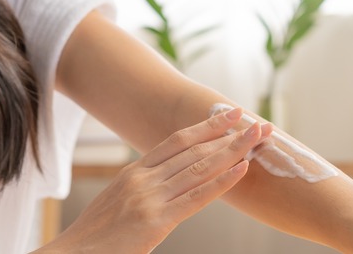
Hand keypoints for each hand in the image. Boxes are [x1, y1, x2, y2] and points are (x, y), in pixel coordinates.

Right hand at [40, 107, 270, 252]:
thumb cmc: (94, 237)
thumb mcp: (117, 203)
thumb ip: (143, 189)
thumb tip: (169, 182)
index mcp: (133, 173)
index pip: (176, 141)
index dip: (206, 126)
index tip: (230, 115)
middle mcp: (143, 178)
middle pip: (193, 149)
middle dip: (228, 134)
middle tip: (257, 122)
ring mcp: (150, 198)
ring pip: (199, 167)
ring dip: (233, 150)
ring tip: (258, 138)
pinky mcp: (156, 221)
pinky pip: (196, 197)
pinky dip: (222, 181)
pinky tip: (242, 170)